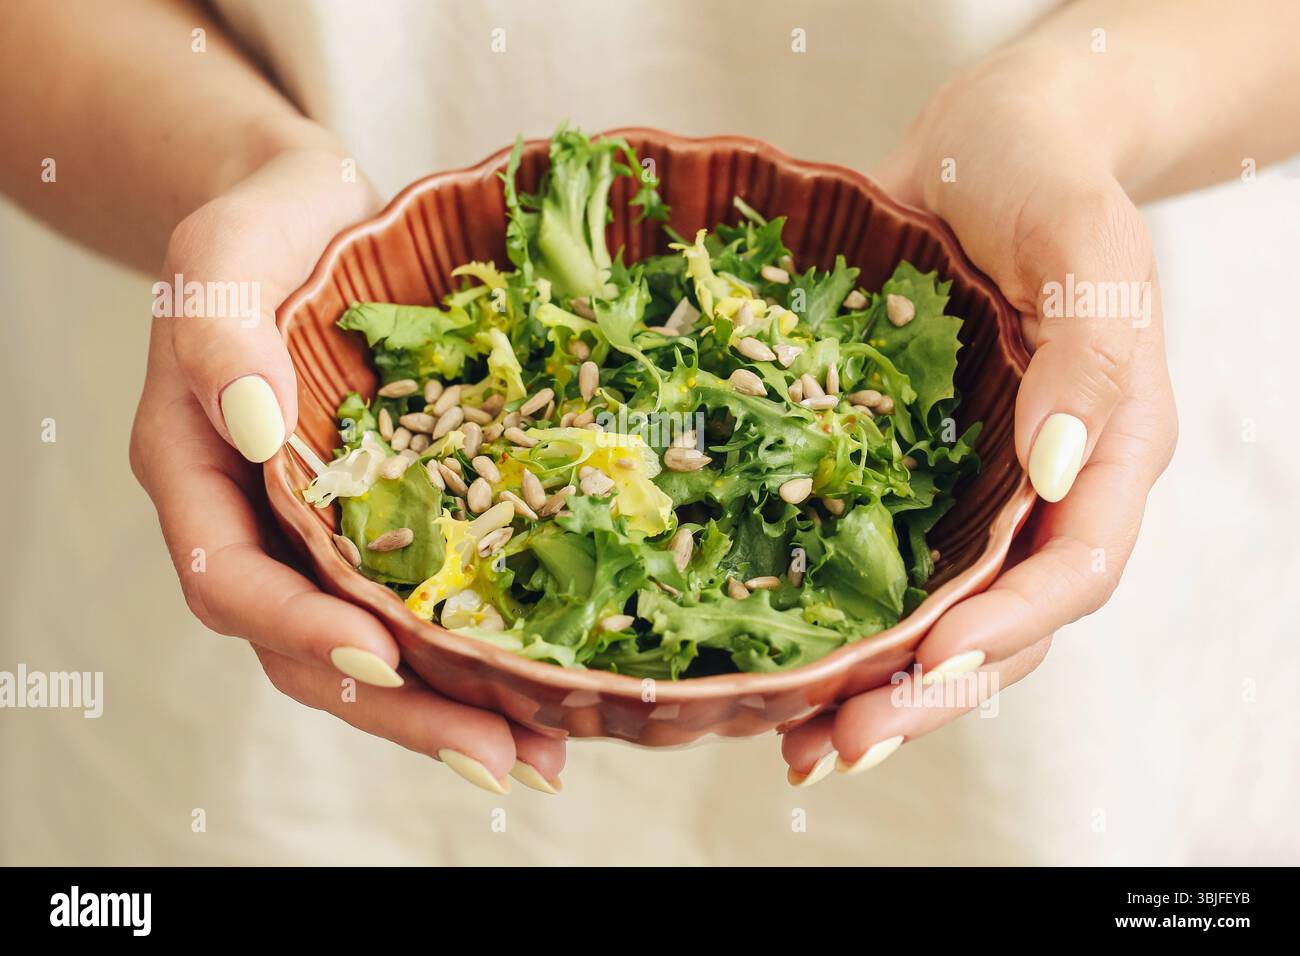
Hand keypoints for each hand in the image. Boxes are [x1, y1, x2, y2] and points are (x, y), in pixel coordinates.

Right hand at [129, 149, 563, 793]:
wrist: (318, 221)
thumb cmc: (263, 232)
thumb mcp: (224, 257)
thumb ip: (217, 334)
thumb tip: (252, 423)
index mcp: (199, 479)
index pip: (232, 582)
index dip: (301, 628)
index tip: (380, 659)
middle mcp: (262, 529)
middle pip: (312, 651)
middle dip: (401, 711)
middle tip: (493, 758)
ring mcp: (330, 537)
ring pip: (375, 651)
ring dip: (453, 710)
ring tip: (541, 757)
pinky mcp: (396, 527)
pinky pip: (430, 604)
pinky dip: (481, 654)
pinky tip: (549, 688)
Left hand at [783, 52, 1177, 784]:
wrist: (980, 150)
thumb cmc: (1043, 173)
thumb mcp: (1083, 238)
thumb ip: (1092, 349)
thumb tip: (1063, 471)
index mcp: (1113, 449)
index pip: (1073, 571)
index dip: (1007, 628)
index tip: (931, 665)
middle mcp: (1046, 493)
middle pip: (1004, 627)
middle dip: (927, 694)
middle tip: (844, 744)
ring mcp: (975, 495)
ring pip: (941, 621)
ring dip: (876, 691)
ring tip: (801, 745)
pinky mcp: (912, 481)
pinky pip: (883, 572)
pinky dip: (839, 629)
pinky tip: (778, 673)